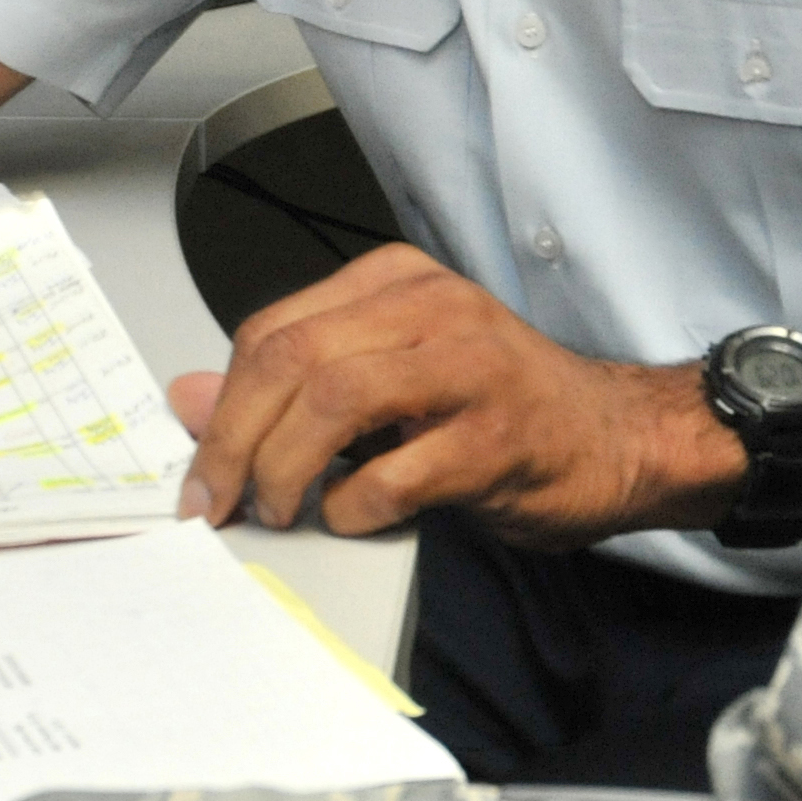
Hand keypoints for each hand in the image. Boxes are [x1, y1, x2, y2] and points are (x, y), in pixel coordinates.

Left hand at [168, 245, 732, 542]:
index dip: (221, 408)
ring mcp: (470, 366)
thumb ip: (288, 387)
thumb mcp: (384, 384)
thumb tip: (185, 399)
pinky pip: (396, 472)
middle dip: (236, 442)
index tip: (201, 472)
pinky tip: (356, 517)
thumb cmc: (502, 411)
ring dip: (287, 468)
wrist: (616, 438)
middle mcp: (432, 308)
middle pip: (292, 358)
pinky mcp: (498, 434)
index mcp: (395, 284)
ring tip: (283, 509)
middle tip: (220, 502)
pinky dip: (355, 505)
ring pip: (335, 398)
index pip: (273, 331)